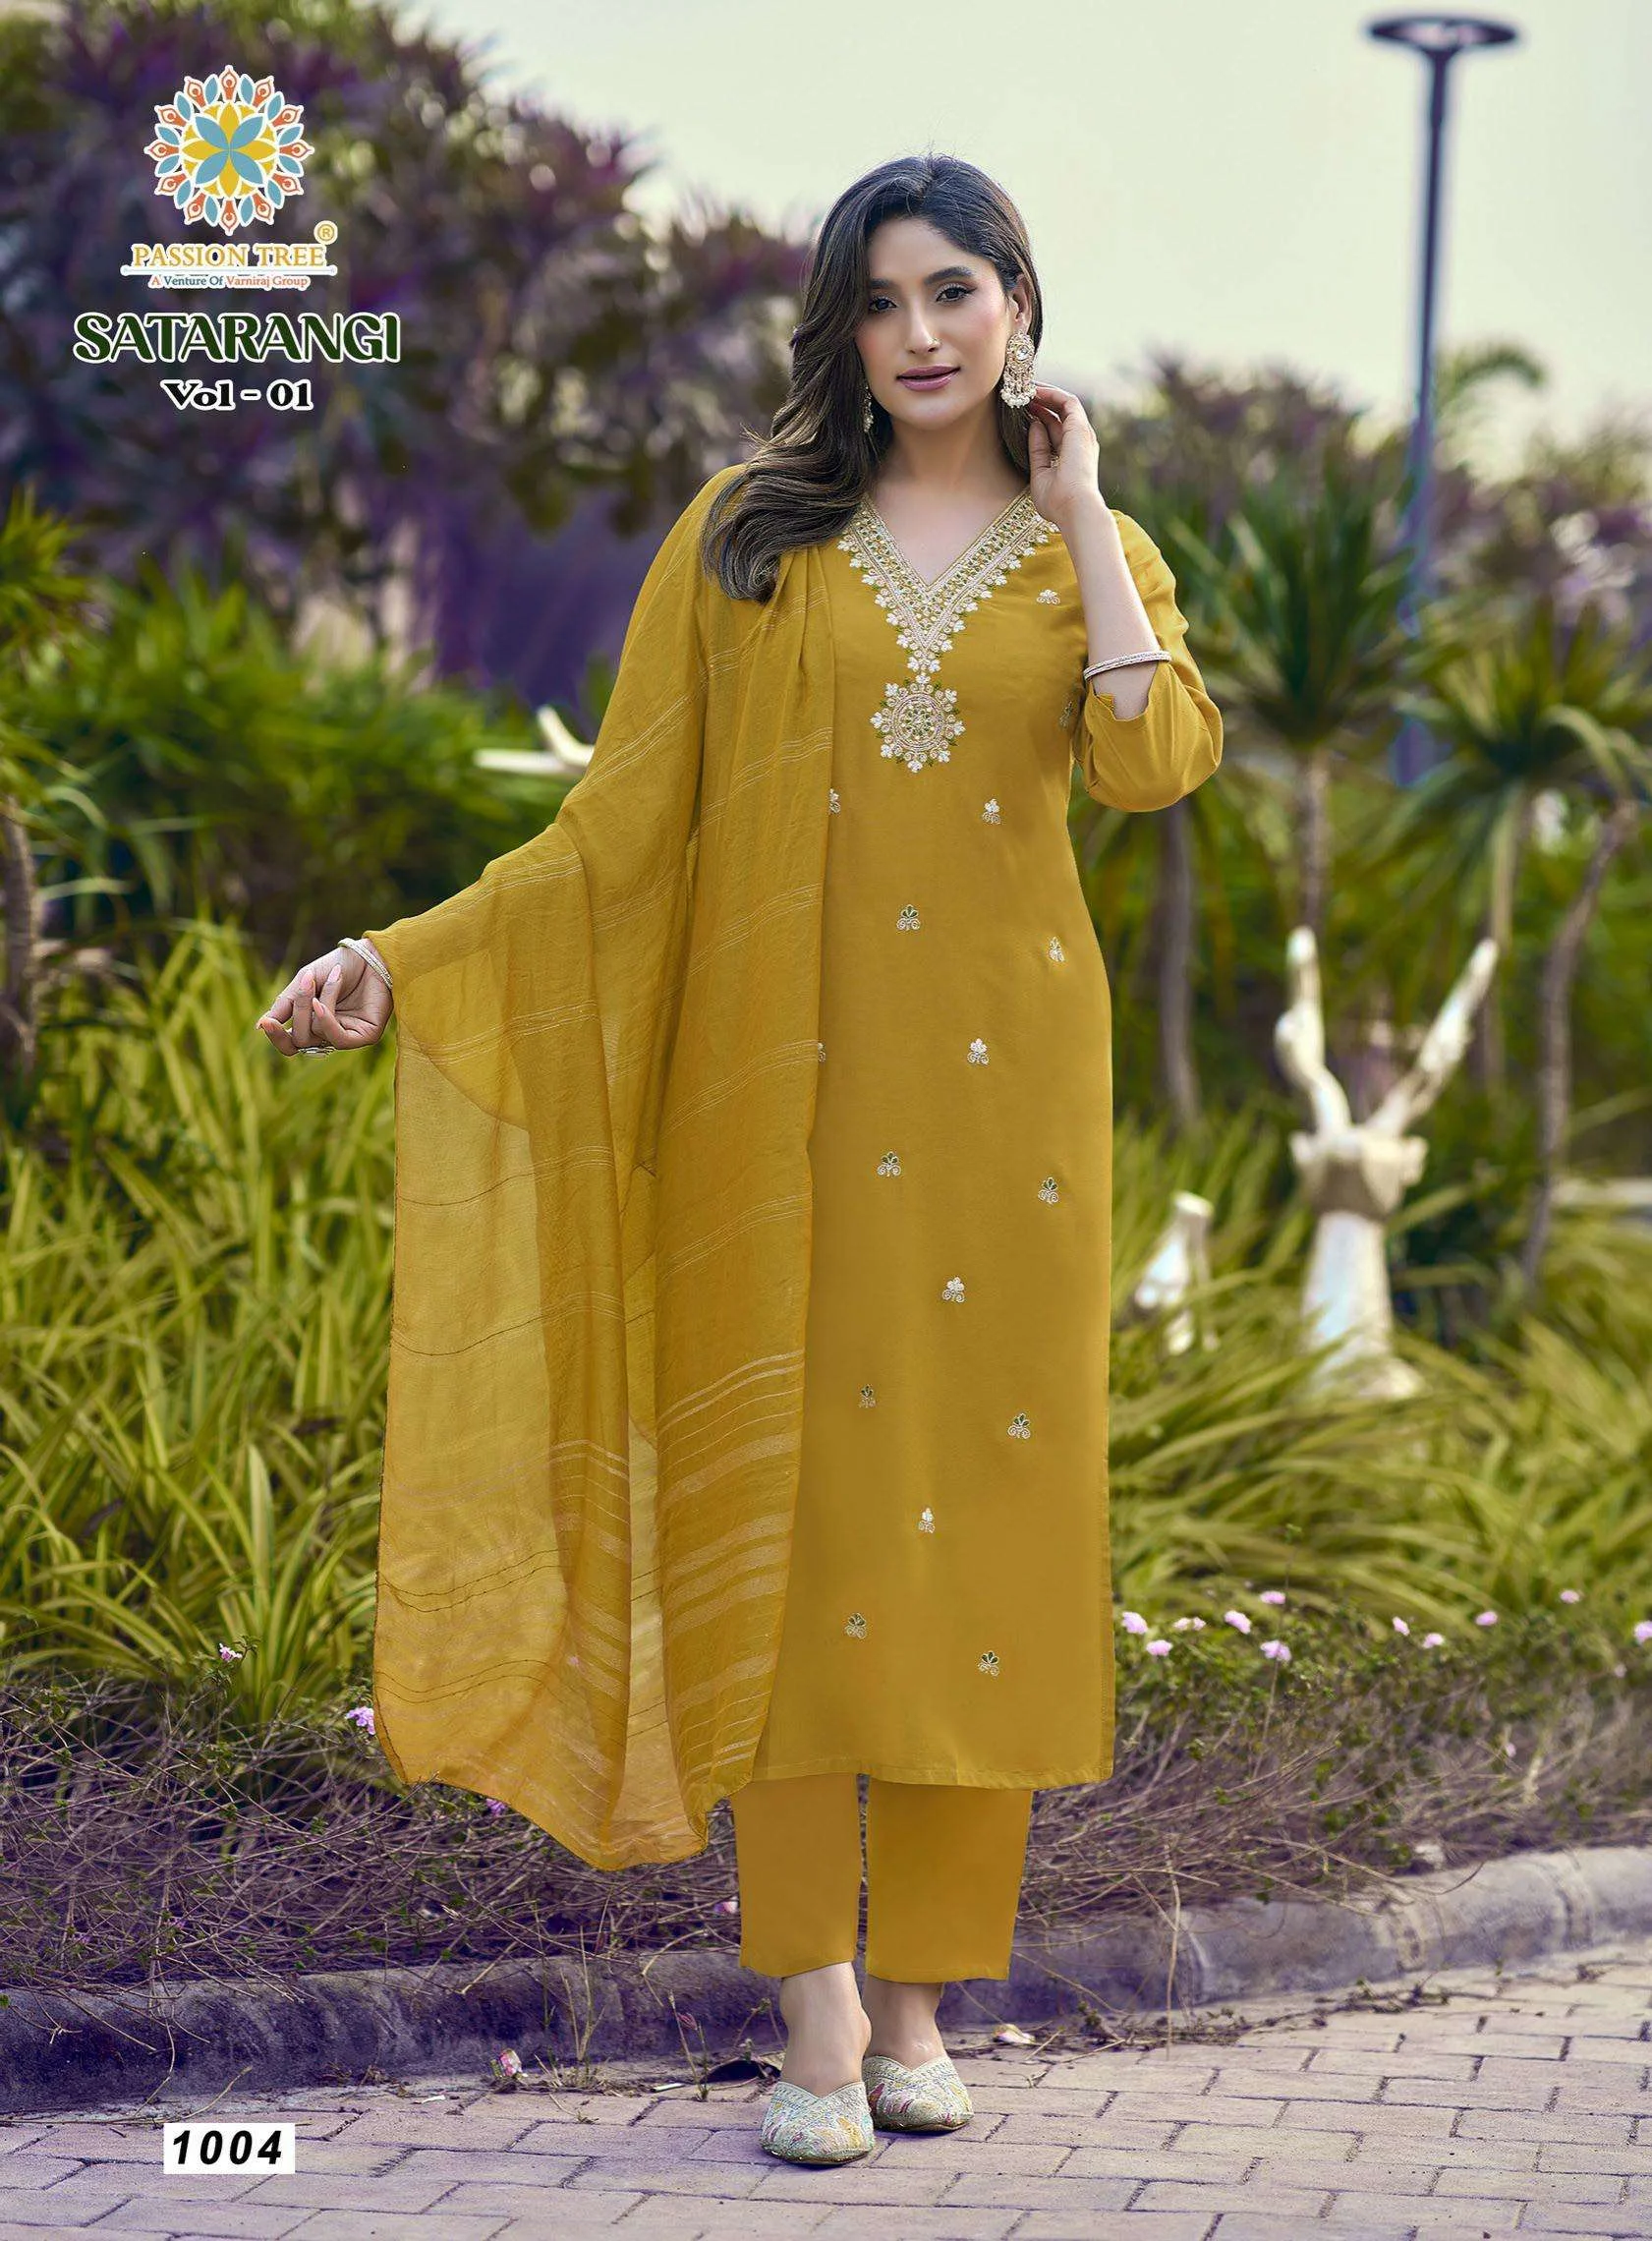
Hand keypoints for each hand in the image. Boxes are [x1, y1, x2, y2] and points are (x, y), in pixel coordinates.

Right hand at [257, 947, 391, 1056]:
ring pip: (316, 1035)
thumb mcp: (305, 982)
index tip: (266, 1023)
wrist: (371, 953)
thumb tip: (260, 1027)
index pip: (290, 1043)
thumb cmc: (339, 965)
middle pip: (299, 1040)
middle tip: (305, 983)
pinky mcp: (366, 1036)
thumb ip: (285, 1004)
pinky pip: (338, 1039)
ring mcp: (348, 1036)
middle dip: (298, 1011)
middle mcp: (330, 1034)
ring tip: (331, 977)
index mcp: (314, 1023)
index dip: (276, 1036)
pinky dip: (326, 1019)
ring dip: (316, 1003)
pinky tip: (322, 1003)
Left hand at [1025, 382, 1104, 534]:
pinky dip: (1051, 394)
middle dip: (1041, 402)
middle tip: (1020, 394)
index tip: (1021, 410)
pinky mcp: (1080, 428)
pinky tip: (1033, 391)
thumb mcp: (1040, 473)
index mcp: (1071, 456)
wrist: (1074, 508)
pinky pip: (1068, 401)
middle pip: (1060, 414)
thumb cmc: (1057, 502)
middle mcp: (1079, 443)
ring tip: (1024, 388)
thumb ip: (1037, 450)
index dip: (1039, 417)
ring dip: (1045, 394)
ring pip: (1065, 404)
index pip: (1055, 430)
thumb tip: (1033, 425)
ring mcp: (1082, 435)